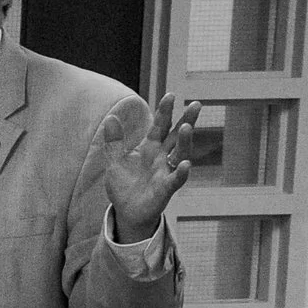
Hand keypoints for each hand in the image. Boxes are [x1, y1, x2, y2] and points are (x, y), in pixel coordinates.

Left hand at [99, 94, 198, 244]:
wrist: (125, 212)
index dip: (165, 112)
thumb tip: (111, 117)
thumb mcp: (115, 161)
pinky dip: (181, 172)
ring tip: (186, 127)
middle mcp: (162, 158)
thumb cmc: (125, 185)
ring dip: (185, 141)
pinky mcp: (165, 190)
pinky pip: (175, 180)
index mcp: (151, 149)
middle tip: (196, 104)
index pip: (160, 127)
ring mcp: (165, 173)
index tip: (170, 95)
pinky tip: (185, 163)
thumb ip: (114, 141)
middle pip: (176, 136)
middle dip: (186, 120)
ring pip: (180, 154)